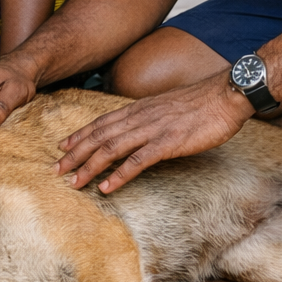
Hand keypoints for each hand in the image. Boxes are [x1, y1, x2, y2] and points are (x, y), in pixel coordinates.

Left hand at [53, 73, 253, 192]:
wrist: (226, 94)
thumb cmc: (202, 103)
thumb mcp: (168, 106)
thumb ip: (150, 117)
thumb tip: (139, 130)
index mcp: (140, 108)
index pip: (102, 122)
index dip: (79, 135)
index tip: (62, 147)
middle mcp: (140, 117)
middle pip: (99, 136)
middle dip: (75, 154)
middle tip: (56, 170)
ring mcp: (153, 129)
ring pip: (112, 148)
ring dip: (89, 167)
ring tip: (73, 183)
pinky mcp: (168, 143)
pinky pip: (138, 161)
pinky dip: (119, 175)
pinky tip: (106, 187)